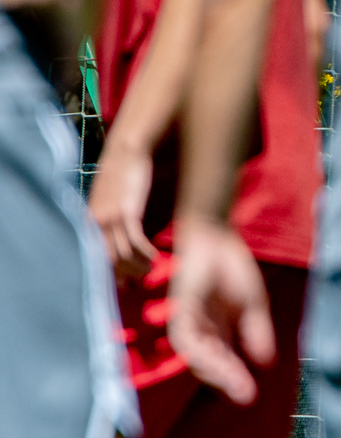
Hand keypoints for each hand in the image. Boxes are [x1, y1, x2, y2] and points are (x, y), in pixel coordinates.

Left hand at [90, 141, 159, 278]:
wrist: (126, 151)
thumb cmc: (120, 175)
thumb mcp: (109, 200)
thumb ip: (109, 220)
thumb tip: (117, 243)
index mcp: (88, 222)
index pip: (95, 258)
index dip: (111, 275)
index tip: (124, 286)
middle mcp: (95, 223)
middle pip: (109, 261)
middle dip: (126, 274)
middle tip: (142, 279)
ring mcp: (109, 218)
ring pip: (123, 254)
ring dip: (139, 266)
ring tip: (152, 267)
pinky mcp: (126, 212)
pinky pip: (135, 242)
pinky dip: (146, 253)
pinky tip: (156, 256)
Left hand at [168, 216, 273, 404]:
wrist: (216, 238)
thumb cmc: (232, 267)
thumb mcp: (252, 305)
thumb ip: (256, 332)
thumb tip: (265, 362)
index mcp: (219, 330)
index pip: (227, 360)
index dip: (237, 378)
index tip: (251, 394)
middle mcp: (202, 330)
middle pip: (212, 363)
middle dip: (227, 380)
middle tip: (244, 397)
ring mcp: (189, 322)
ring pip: (198, 356)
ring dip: (215, 372)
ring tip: (233, 385)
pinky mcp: (181, 312)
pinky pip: (187, 340)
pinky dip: (201, 353)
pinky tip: (216, 364)